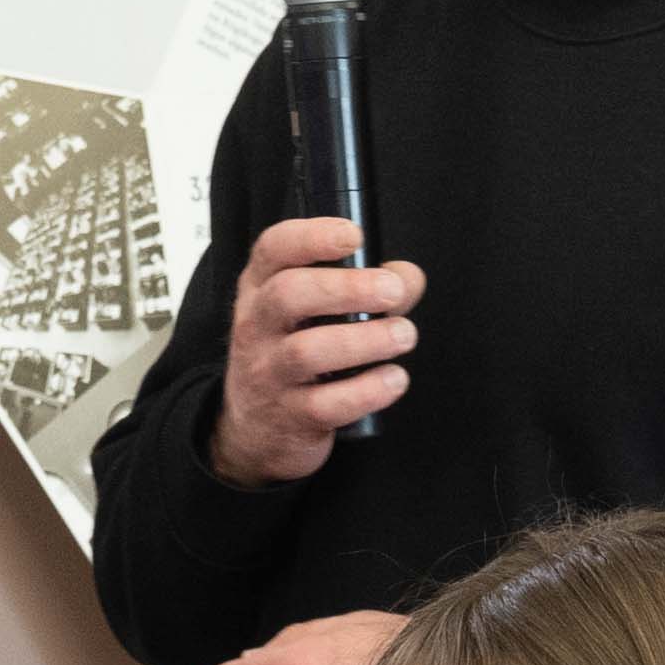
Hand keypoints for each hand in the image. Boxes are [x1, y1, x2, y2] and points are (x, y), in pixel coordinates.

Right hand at [208, 215, 424, 486]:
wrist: (256, 427)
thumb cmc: (294, 354)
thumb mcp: (315, 312)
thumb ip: (367, 288)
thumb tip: (407, 278)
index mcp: (262, 287)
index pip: (273, 249)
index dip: (311, 237)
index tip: (353, 236)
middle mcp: (257, 326)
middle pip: (289, 294)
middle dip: (347, 288)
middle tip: (393, 290)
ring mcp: (269, 373)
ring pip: (306, 352)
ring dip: (365, 340)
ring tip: (403, 335)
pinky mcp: (291, 416)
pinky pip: (327, 404)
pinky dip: (368, 391)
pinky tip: (394, 378)